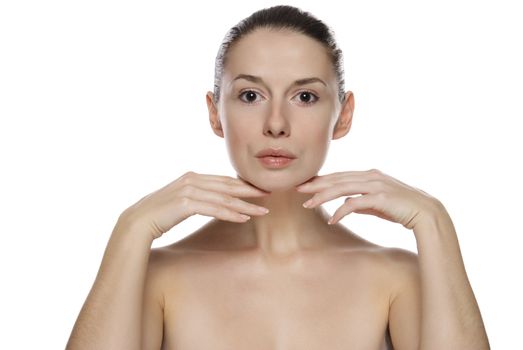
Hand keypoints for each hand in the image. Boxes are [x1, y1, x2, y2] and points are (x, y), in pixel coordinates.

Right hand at [118, 171, 269, 239]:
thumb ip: (195, 197)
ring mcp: (189, 190)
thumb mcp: (179, 201)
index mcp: (192, 177)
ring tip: (263, 211)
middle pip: (227, 186)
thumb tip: (212, 201)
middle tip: (269, 194)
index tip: (258, 189)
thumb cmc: (158, 215)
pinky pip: (215, 209)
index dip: (242, 184)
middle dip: (250, 191)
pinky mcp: (186, 204)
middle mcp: (192, 180)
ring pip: (224, 198)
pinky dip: (231, 213)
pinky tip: (244, 218)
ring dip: (245, 205)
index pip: (222, 180)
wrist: (136, 223)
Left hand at [296, 169, 441, 229]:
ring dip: (323, 196)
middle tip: (297, 188)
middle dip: (316, 184)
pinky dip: (342, 211)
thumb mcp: (378, 204)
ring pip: (342, 188)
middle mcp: (371, 176)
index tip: (305, 185)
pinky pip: (355, 203)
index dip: (322, 180)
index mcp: (369, 175)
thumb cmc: (403, 209)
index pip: (340, 176)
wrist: (428, 213)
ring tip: (308, 204)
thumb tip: (347, 206)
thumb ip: (363, 203)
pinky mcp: (381, 197)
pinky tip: (332, 219)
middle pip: (337, 179)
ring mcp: (376, 185)